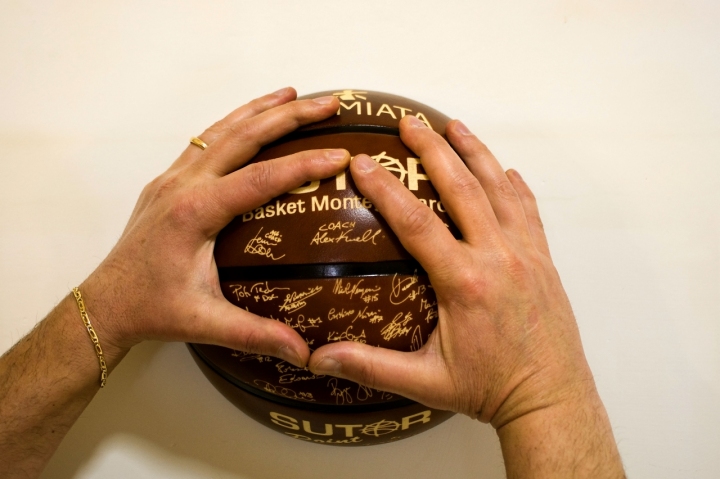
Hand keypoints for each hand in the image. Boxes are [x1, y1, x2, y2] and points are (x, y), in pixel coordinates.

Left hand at [81, 88, 348, 366]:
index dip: (302, 165)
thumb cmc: (153, 310)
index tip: (339, 156)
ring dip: (260, 109)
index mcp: (194, 213)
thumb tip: (305, 353)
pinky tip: (252, 119)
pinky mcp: (168, 181)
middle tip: (329, 103)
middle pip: (243, 136)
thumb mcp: (206, 322)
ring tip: (295, 94)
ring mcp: (172, 178)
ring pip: (221, 128)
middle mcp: (182, 185)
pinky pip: (205, 139)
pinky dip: (234, 122)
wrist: (105, 304)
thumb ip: (256, 333)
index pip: (259, 178)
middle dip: (290, 116)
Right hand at [308, 115, 593, 425]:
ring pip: (499, 189)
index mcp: (464, 283)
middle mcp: (498, 258)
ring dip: (476, 153)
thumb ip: (371, 366)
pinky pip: (528, 211)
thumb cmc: (490, 391)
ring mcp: (526, 255)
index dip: (386, 188)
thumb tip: (318, 358)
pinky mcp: (544, 260)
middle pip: (462, 188)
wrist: (551, 399)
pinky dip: (515, 185)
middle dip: (432, 150)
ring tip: (455, 126)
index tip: (362, 161)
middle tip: (408, 121)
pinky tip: (506, 169)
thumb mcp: (426, 383)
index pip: (416, 222)